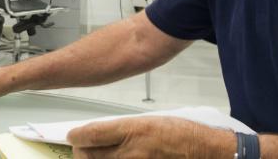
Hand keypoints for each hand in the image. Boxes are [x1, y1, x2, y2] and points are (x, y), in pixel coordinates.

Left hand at [67, 116, 232, 157]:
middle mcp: (131, 151)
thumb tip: (99, 134)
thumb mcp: (148, 121)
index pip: (90, 134)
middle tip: (81, 147)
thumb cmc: (180, 134)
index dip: (76, 136)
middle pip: (89, 154)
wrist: (204, 152)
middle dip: (81, 151)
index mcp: (132, 130)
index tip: (73, 135)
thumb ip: (122, 128)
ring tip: (93, 156)